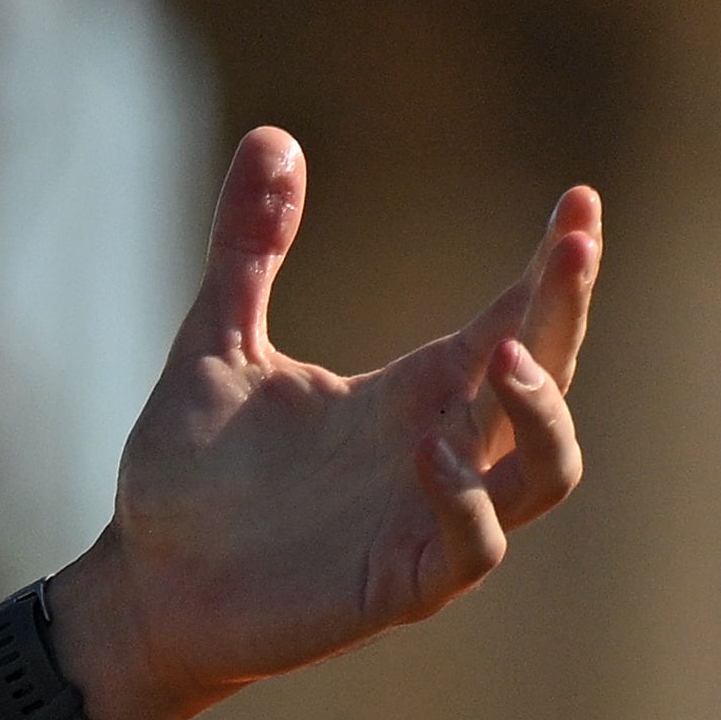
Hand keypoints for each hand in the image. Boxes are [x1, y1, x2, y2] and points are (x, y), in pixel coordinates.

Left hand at [55, 128, 595, 719]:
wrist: (141, 584)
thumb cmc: (190, 477)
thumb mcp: (216, 343)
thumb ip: (249, 248)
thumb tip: (271, 134)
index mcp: (411, 394)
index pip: (515, 319)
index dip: (556, 267)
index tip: (579, 201)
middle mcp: (438, 450)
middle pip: (548, 378)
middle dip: (567, 312)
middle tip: (572, 245)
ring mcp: (428, 521)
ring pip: (546, 470)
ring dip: (540, 412)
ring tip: (496, 354)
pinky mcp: (399, 584)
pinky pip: (476, 547)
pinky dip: (465, 500)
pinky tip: (427, 450)